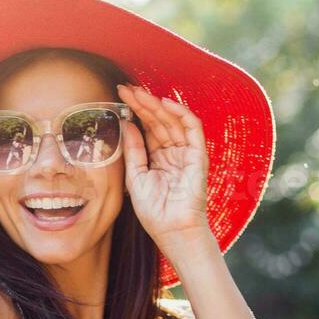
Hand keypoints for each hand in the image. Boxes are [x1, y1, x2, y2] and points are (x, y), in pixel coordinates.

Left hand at [116, 82, 213, 252]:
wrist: (172, 230)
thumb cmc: (154, 211)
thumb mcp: (135, 177)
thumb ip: (133, 150)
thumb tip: (126, 124)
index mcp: (158, 157)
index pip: (147, 127)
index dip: (135, 110)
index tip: (119, 95)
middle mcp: (173, 152)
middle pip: (159, 120)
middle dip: (142, 103)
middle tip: (126, 88)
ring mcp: (186, 153)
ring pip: (173, 120)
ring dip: (156, 104)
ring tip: (138, 92)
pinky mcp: (198, 156)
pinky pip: (193, 128)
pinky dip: (180, 113)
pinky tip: (164, 103)